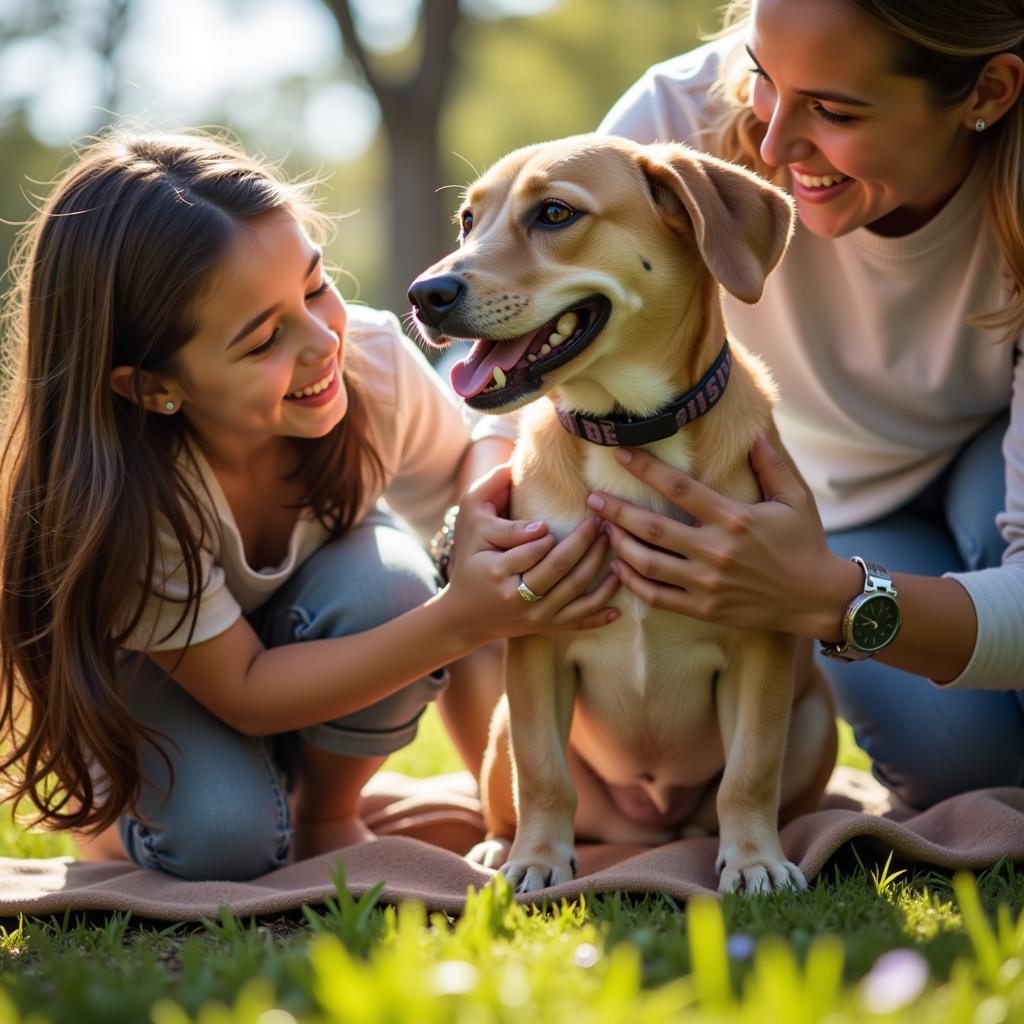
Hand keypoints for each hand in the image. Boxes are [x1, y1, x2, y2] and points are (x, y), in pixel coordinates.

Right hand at [442, 464, 620, 643]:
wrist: (464, 616)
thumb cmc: (468, 562)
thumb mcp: (470, 522)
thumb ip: (488, 491)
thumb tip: (513, 466)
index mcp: (497, 570)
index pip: (532, 548)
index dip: (549, 532)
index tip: (561, 517)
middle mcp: (517, 596)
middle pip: (559, 566)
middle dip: (584, 541)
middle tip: (599, 520)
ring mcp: (534, 614)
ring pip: (575, 590)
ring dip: (598, 564)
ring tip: (611, 541)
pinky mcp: (546, 626)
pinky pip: (580, 620)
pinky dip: (601, 612)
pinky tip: (619, 595)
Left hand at [586, 436, 842, 636]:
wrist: (816, 598)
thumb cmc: (805, 543)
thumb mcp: (795, 499)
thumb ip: (770, 464)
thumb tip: (753, 432)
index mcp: (734, 519)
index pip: (679, 489)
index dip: (646, 470)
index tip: (621, 455)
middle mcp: (716, 551)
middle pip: (651, 528)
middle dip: (616, 511)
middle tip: (593, 499)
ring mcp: (706, 583)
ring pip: (648, 564)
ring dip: (619, 545)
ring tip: (602, 529)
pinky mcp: (703, 608)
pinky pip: (657, 597)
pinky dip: (633, 582)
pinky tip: (619, 566)